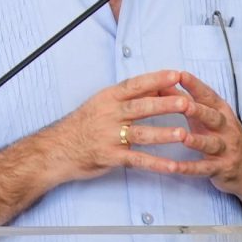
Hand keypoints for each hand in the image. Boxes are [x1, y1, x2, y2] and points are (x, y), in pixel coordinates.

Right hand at [56, 70, 201, 179]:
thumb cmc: (83, 124)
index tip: (176, 74)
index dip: (156, 79)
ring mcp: (109, 136)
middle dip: (165, 105)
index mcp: (108, 98)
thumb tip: (156, 86)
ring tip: (183, 133)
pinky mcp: (109, 156)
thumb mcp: (101, 104)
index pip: (135, 85)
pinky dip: (155, 164)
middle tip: (186, 102)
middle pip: (141, 108)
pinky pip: (136, 160)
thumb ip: (127, 97)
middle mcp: (109, 115)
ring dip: (163, 134)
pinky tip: (172, 166)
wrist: (56, 149)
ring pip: (141, 134)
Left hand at [150, 71, 241, 199]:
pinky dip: (189, 168)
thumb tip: (161, 83)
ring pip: (211, 143)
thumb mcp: (207, 115)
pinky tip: (174, 168)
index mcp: (221, 111)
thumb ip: (185, 100)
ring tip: (183, 137)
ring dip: (197, 140)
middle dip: (199, 110)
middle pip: (212, 117)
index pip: (208, 95)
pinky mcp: (221, 168)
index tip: (180, 74)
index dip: (195, 85)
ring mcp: (225, 149)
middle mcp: (225, 128)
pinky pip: (204, 169)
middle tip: (184, 104)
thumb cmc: (220, 134)